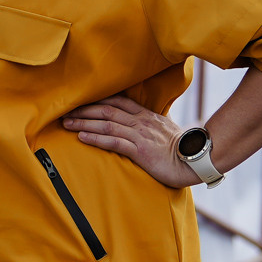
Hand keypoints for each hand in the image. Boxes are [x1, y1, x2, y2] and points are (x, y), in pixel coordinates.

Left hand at [61, 94, 195, 188]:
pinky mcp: (140, 151)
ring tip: (67, 123)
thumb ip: (152, 123)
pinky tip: (82, 137)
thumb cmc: (181, 149)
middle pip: (107, 110)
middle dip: (84, 110)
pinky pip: (114, 142)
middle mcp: (141, 122)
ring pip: (107, 124)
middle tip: (65, 111)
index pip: (118, 101)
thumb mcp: (166, 130)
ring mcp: (140, 135)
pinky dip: (96, 138)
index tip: (80, 101)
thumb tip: (144, 120)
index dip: (97, 100)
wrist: (196, 161)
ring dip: (85, 123)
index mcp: (147, 116)